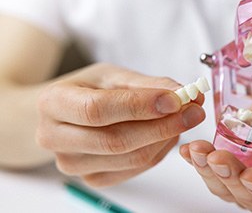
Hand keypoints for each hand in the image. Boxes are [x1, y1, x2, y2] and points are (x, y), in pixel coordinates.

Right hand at [36, 63, 205, 186]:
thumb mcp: (114, 76)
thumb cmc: (90, 90)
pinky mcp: (91, 179)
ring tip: (183, 119)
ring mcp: (72, 164)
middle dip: (163, 126)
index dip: (140, 106)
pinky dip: (158, 151)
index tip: (176, 99)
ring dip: (165, 138)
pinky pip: (135, 169)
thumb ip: (149, 85)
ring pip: (130, 158)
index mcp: (53, 103)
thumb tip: (185, 94)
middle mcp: (55, 138)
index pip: (97, 109)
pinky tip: (166, 134)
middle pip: (116, 140)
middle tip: (195, 111)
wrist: (68, 113)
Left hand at [180, 95, 251, 212]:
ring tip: (198, 151)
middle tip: (217, 157)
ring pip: (226, 187)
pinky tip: (189, 150)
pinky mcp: (234, 169)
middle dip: (230, 177)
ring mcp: (250, 184)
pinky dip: (199, 161)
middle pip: (248, 196)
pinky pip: (213, 172)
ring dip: (208, 171)